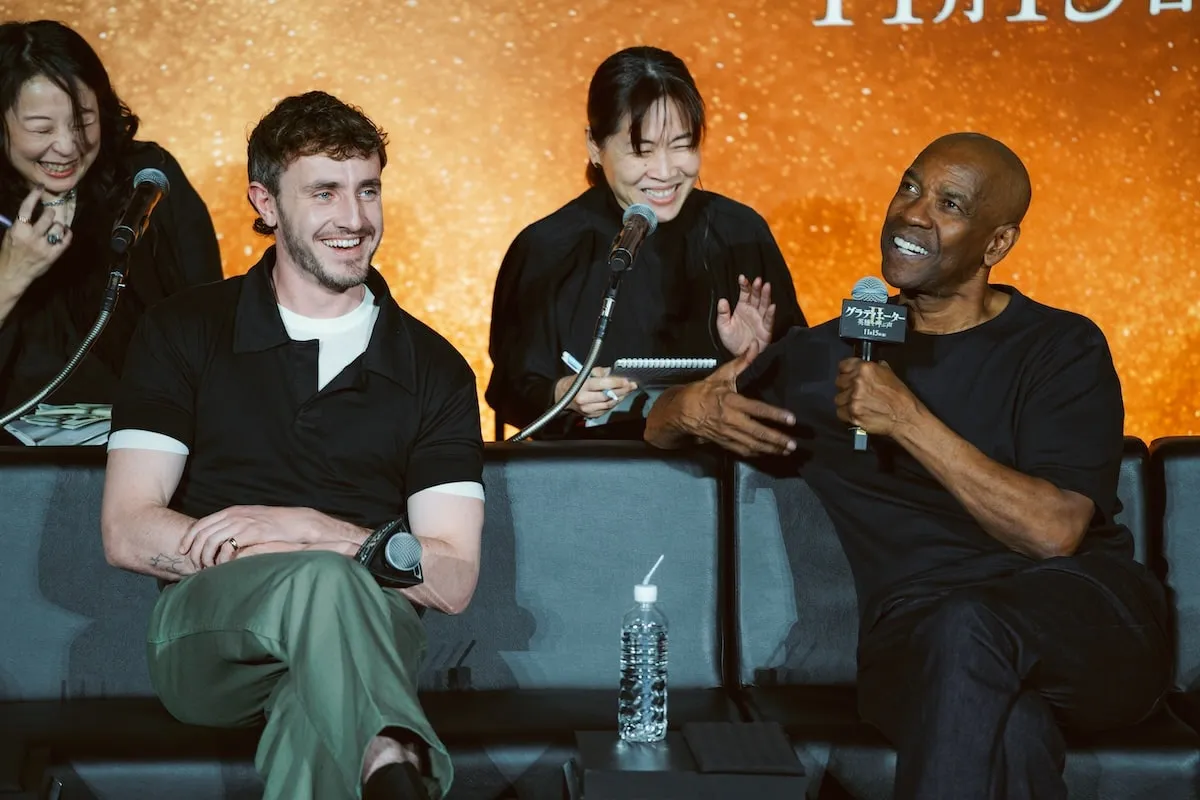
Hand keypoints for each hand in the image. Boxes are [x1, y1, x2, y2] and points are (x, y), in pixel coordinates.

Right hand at [0, 185, 72, 293]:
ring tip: (54, 227)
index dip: (34, 195)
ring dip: (58, 225)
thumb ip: (20, 224)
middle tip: (48, 215)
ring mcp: (43, 246)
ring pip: (58, 226)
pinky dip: (67, 234)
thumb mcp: (10, 236)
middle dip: (49, 213)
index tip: (40, 187)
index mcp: (18, 229)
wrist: (12, 274)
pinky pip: (66, 240)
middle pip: (48, 216)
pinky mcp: (53, 255)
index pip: (27, 207)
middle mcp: (31, 236)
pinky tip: (64, 233)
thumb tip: (31, 210)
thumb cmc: (10, 253)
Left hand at [180, 506, 358, 567]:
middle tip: (194, 564)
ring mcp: (244, 522)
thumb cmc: (275, 526)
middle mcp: (235, 515)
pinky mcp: (253, 532)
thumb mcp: (251, 521)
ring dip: (206, 556)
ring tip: (207, 568)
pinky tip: (222, 566)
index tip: (182, 550)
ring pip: (212, 540)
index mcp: (232, 511)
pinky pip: (228, 545)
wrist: (297, 522)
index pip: (202, 523)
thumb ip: (235, 526)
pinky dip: (221, 558)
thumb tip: (219, 539)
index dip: (189, 537)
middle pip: (203, 532)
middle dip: (194, 550)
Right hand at [554, 367, 637, 418]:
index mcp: (582, 386)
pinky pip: (606, 409)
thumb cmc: (574, 382)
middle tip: (632, 385)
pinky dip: (614, 403)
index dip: (617, 382)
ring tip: (628, 390)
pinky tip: (619, 397)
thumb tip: (613, 373)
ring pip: (609, 404)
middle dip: (622, 390)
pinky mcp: (591, 415)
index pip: (603, 384)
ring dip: (620, 397)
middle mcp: (584, 399)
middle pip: (608, 396)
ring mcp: (588, 409)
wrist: (562, 396)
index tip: (627, 380)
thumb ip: (599, 372)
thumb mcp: (584, 373)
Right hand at [653, 341, 795, 456]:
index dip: (775, 415)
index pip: (758, 409)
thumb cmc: (703, 392)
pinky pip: (743, 450)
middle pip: (757, 432)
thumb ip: (741, 362)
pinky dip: (757, 453)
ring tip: (786, 451)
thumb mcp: (721, 375)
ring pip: (752, 444)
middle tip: (793, 445)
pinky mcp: (724, 442)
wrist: (681, 411)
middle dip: (776, 439)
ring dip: (770, 449)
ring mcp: (727, 433)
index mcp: (731, 401)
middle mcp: (731, 420)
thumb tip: (755, 345)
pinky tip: (769, 453)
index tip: (792, 420)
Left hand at [716, 274, 775, 356]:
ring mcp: (760, 319)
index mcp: (742, 308)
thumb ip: (722, 313)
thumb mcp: (723, 326)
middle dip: (757, 288)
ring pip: (764, 305)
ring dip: (766, 296)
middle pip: (756, 297)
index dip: (744, 285)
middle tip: (757, 280)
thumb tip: (722, 300)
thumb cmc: (732, 340)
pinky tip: (772, 306)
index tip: (742, 278)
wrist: (739, 355)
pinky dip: (771, 313)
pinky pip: (769, 320)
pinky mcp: (766, 329)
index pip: (745, 293)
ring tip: (766, 286)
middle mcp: (753, 311)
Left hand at [833, 358, 922, 437]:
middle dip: (846, 386)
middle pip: (839, 381)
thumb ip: (874, 368)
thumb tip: (866, 366)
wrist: (905, 416)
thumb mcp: (889, 373)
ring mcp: (853, 399)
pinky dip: (846, 413)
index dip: (845, 371)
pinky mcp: (852, 413)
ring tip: (858, 403)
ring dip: (845, 401)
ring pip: (838, 398)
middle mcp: (857, 382)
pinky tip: (856, 411)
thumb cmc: (900, 397)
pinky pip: (840, 412)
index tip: (847, 374)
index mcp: (865, 369)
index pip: (843, 365)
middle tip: (855, 391)